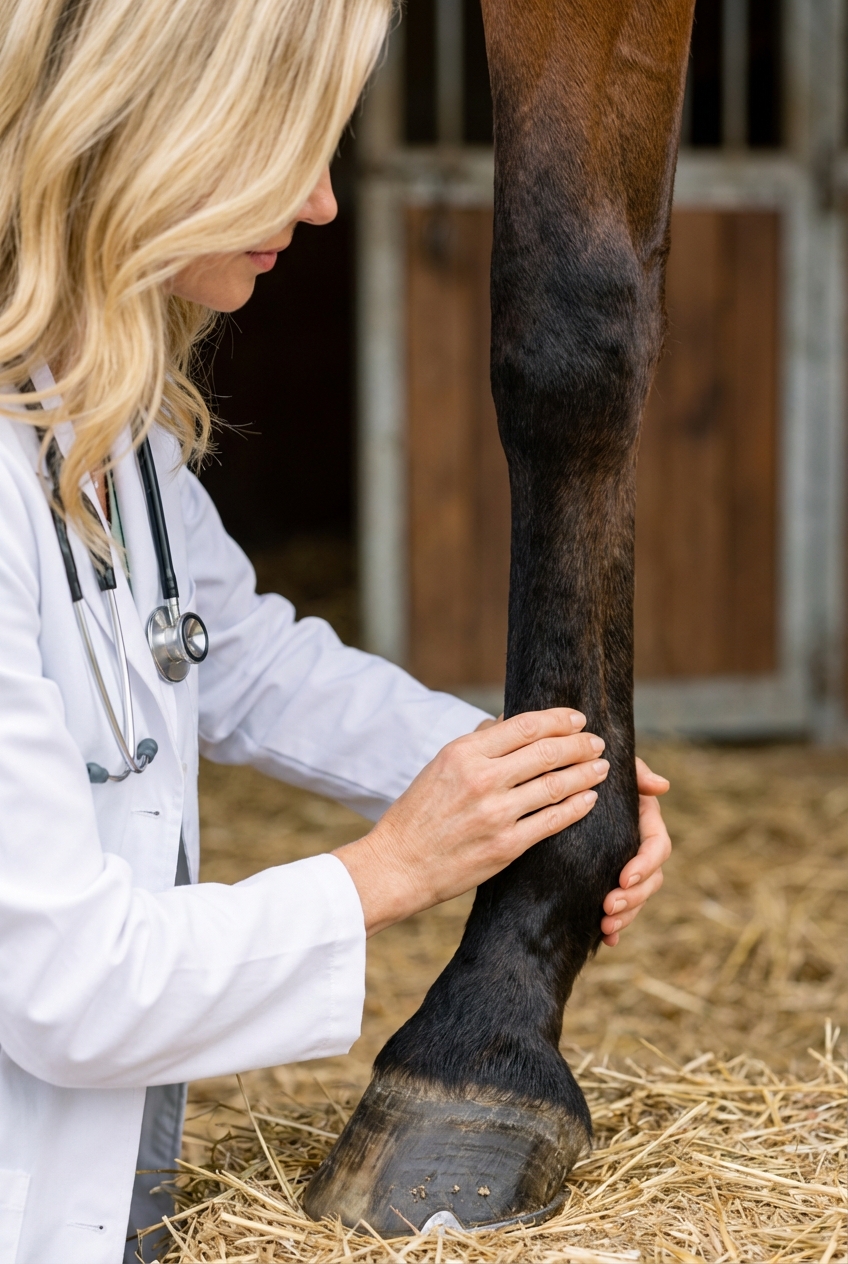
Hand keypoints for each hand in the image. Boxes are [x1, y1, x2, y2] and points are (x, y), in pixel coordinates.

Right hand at [334, 709, 608, 935]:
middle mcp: (481, 779)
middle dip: (579, 745)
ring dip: (585, 774)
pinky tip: (589, 799)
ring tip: (601, 768)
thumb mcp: (439, 767)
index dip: (558, 720)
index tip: (577, 719)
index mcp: (463, 753)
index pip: (524, 726)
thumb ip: (476, 743)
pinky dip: (576, 807)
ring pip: (554, 785)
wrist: (398, 865)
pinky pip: (551, 821)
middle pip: (546, 752)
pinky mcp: (506, 846)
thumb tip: (507, 722)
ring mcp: (495, 813)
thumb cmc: (417, 814)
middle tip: (598, 743)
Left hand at [600, 756, 670, 946]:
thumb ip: (636, 772)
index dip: (645, 864)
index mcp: (645, 820)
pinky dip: (617, 927)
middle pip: (651, 879)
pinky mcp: (607, 880)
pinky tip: (606, 940)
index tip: (624, 876)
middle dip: (634, 898)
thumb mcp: (613, 766)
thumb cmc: (589, 765)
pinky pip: (619, 908)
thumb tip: (661, 786)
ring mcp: (625, 865)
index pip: (658, 846)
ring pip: (637, 897)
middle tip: (608, 908)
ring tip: (605, 926)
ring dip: (626, 915)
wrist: (560, 776)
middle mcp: (639, 845)